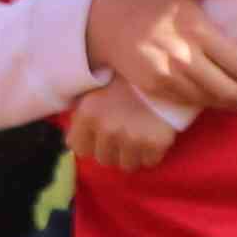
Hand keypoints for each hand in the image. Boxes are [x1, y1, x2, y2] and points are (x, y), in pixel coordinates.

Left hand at [68, 79, 184, 173]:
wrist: (165, 71)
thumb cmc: (126, 81)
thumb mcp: (95, 90)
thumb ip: (81, 115)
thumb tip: (71, 141)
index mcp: (88, 113)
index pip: (79, 148)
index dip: (90, 143)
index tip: (99, 136)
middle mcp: (107, 128)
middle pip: (103, 159)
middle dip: (112, 149)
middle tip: (123, 133)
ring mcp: (132, 137)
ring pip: (126, 165)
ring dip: (132, 154)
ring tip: (138, 136)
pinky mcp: (155, 143)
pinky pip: (149, 162)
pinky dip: (151, 153)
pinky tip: (152, 135)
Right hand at [85, 0, 236, 112]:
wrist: (106, 24)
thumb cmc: (148, 2)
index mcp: (196, 28)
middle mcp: (184, 55)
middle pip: (227, 86)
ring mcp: (168, 75)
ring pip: (209, 98)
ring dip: (232, 104)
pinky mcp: (155, 88)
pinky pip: (189, 101)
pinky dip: (208, 104)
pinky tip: (220, 103)